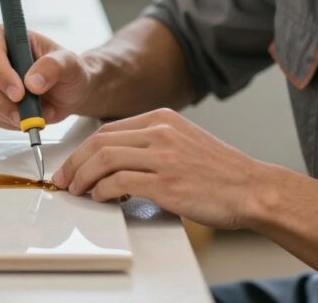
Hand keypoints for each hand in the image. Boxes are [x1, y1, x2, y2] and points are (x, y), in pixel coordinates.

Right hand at [0, 25, 93, 129]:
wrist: (70, 92)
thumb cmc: (68, 70)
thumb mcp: (69, 63)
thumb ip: (53, 67)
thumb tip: (32, 82)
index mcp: (6, 37)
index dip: (1, 73)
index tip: (19, 92)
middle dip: (2, 99)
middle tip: (25, 112)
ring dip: (9, 113)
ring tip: (38, 113)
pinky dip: (10, 122)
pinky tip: (30, 117)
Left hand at [51, 108, 270, 229]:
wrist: (253, 189)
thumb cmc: (221, 172)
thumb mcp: (184, 140)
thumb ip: (153, 142)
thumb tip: (116, 158)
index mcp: (163, 118)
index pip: (108, 129)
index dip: (83, 148)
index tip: (72, 163)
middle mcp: (161, 132)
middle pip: (100, 141)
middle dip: (75, 162)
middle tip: (64, 179)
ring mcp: (163, 157)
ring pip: (104, 159)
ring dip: (83, 177)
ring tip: (77, 190)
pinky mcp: (166, 184)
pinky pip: (119, 183)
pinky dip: (102, 191)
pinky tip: (100, 198)